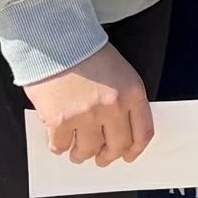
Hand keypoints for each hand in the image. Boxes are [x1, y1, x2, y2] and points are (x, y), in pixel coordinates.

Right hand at [31, 46, 153, 166]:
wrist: (55, 40)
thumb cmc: (85, 52)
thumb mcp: (120, 72)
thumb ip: (124, 100)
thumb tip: (117, 130)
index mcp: (132, 93)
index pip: (142, 132)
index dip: (134, 149)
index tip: (127, 155)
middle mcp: (113, 107)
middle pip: (116, 146)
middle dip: (107, 156)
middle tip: (100, 158)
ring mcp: (86, 115)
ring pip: (88, 151)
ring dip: (81, 154)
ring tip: (76, 151)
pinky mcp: (60, 121)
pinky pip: (61, 146)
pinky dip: (59, 146)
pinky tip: (58, 139)